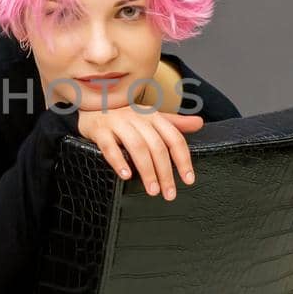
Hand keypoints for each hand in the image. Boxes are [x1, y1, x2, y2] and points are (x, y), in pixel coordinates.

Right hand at [76, 107, 203, 200]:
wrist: (92, 100)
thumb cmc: (124, 114)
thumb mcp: (150, 116)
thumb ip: (174, 123)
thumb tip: (200, 124)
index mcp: (153, 116)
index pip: (174, 138)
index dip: (183, 160)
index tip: (188, 180)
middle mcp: (137, 118)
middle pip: (157, 147)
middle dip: (165, 172)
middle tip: (169, 193)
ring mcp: (118, 123)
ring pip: (137, 147)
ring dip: (147, 171)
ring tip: (152, 190)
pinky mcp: (100, 130)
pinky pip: (109, 147)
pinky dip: (118, 162)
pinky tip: (126, 176)